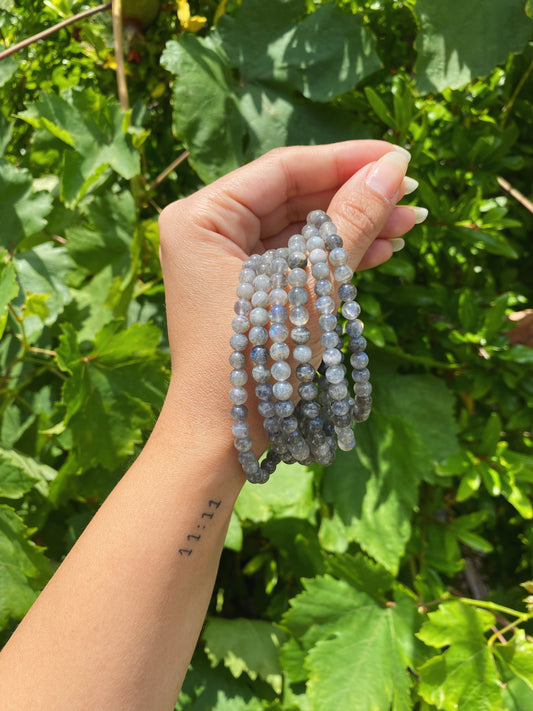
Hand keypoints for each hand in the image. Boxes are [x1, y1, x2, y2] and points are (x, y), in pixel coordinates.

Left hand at [158, 140, 420, 458]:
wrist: (224, 433)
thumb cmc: (256, 359)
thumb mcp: (310, 287)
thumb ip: (349, 223)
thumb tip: (393, 170)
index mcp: (202, 217)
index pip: (282, 171)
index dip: (344, 160)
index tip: (398, 156)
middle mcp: (207, 230)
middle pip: (292, 198)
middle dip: (353, 197)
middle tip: (410, 196)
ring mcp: (225, 260)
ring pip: (297, 229)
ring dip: (350, 227)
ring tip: (408, 223)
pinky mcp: (244, 288)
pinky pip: (292, 259)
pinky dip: (331, 256)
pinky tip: (379, 251)